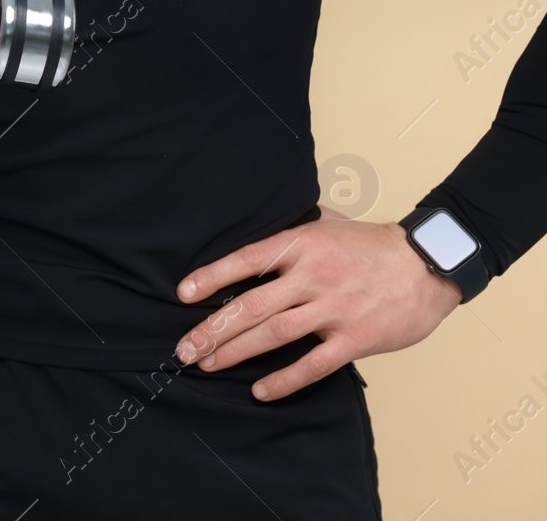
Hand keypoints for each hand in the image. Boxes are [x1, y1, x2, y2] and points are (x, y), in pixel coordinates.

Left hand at [174, 208, 461, 399]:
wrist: (430, 264)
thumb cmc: (374, 244)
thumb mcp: (328, 223)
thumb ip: (293, 228)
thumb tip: (256, 223)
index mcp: (302, 245)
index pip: (245, 260)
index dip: (211, 277)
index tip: (183, 294)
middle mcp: (313, 276)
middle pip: (251, 305)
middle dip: (213, 328)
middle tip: (185, 347)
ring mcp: (335, 309)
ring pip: (274, 334)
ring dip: (236, 352)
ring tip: (208, 364)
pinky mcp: (357, 338)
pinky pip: (313, 364)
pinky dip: (284, 379)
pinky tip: (260, 390)